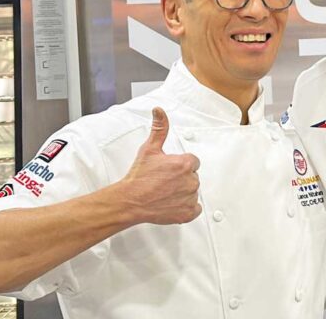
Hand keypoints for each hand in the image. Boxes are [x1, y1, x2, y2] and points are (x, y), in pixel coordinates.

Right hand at [119, 107, 201, 224]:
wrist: (130, 201)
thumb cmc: (139, 177)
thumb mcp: (149, 149)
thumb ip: (159, 129)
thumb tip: (159, 112)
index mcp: (185, 164)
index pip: (193, 162)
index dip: (180, 165)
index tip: (170, 170)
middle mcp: (190, 181)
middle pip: (193, 176)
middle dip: (181, 178)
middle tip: (165, 181)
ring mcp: (189, 198)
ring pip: (193, 192)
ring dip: (183, 192)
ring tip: (165, 192)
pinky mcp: (187, 213)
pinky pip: (195, 209)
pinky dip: (186, 207)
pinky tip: (172, 203)